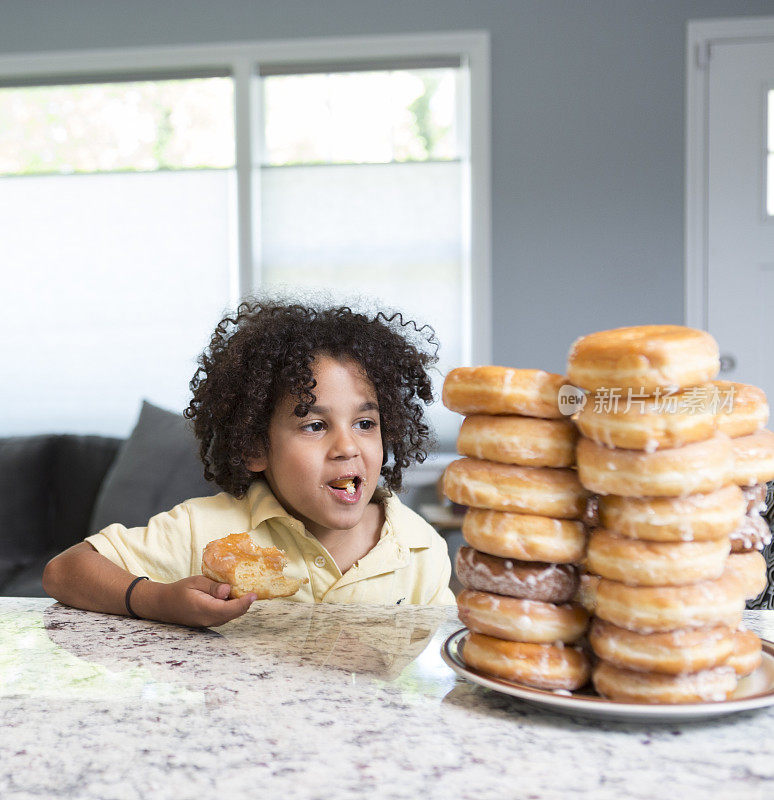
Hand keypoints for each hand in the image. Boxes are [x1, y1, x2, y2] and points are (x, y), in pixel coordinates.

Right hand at [141, 576, 257, 627]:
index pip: (229, 609)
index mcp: (204, 609)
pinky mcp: (209, 622)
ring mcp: (209, 623)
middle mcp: (208, 620)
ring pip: (230, 616)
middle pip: (233, 614)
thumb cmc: (179, 591)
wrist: (164, 605)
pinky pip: (225, 616)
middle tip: (254, 590)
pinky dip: (232, 608)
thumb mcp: (195, 582)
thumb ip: (212, 587)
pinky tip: (233, 596)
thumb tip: (228, 590)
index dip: (244, 603)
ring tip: (246, 591)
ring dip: (240, 606)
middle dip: (245, 604)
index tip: (254, 594)